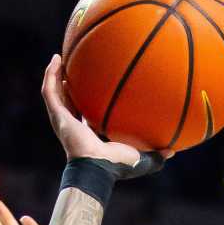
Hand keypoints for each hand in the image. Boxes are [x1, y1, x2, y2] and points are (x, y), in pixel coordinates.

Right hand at [41, 55, 166, 177]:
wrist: (98, 166)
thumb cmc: (117, 165)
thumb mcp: (141, 157)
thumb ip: (156, 154)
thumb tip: (174, 150)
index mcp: (90, 132)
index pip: (86, 114)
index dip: (87, 101)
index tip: (93, 88)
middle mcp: (74, 124)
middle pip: (68, 100)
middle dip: (69, 85)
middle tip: (75, 67)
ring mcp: (63, 119)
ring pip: (54, 92)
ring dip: (55, 75)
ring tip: (60, 58)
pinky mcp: (57, 114)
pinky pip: (50, 90)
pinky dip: (50, 75)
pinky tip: (56, 59)